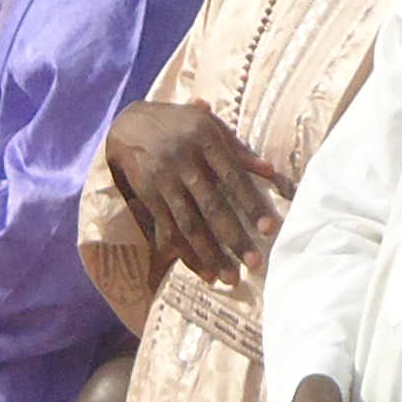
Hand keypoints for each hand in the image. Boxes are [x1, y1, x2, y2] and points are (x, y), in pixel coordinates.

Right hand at [102, 94, 289, 283]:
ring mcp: (164, 181)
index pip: (233, 177)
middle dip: (234, 238)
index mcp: (205, 140)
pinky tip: (203, 273)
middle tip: (254, 264)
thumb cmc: (179, 123)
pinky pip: (169, 230)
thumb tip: (272, 171)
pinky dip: (186, 253)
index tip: (269, 229)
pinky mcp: (149, 197)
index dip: (251, 204)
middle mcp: (184, 161)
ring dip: (211, 254)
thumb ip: (239, 149)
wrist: (128, 124)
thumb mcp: (209, 125)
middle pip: (213, 206)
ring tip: (229, 278)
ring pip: (190, 224)